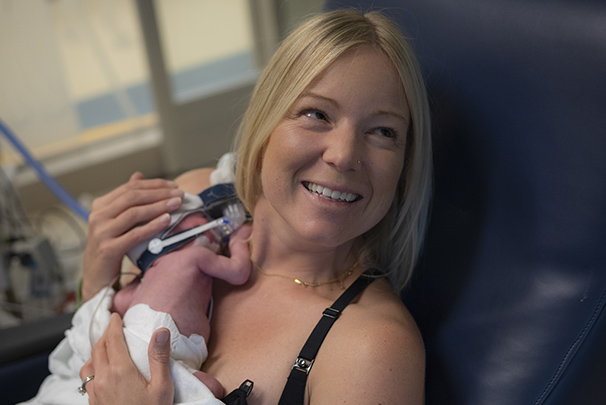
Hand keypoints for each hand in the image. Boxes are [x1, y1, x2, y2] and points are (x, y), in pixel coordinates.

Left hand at [79, 313, 173, 404]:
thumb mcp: (162, 387)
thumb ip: (159, 358)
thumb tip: (161, 331)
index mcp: (120, 371)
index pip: (113, 339)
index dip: (114, 324)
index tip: (116, 315)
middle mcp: (102, 379)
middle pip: (99, 348)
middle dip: (105, 333)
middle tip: (113, 325)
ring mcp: (95, 392)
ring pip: (89, 362)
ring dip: (96, 349)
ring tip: (106, 345)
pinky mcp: (93, 404)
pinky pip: (87, 378)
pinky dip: (92, 365)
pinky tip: (100, 370)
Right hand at [82, 172, 183, 300]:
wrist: (96, 277)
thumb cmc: (110, 246)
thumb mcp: (115, 220)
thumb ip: (125, 199)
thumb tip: (138, 175)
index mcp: (100, 206)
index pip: (129, 187)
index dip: (153, 184)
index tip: (173, 185)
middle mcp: (98, 216)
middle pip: (132, 197)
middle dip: (159, 193)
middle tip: (179, 193)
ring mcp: (102, 233)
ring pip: (134, 213)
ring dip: (159, 206)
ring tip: (176, 204)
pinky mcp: (108, 249)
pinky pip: (134, 234)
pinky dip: (152, 226)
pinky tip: (166, 220)